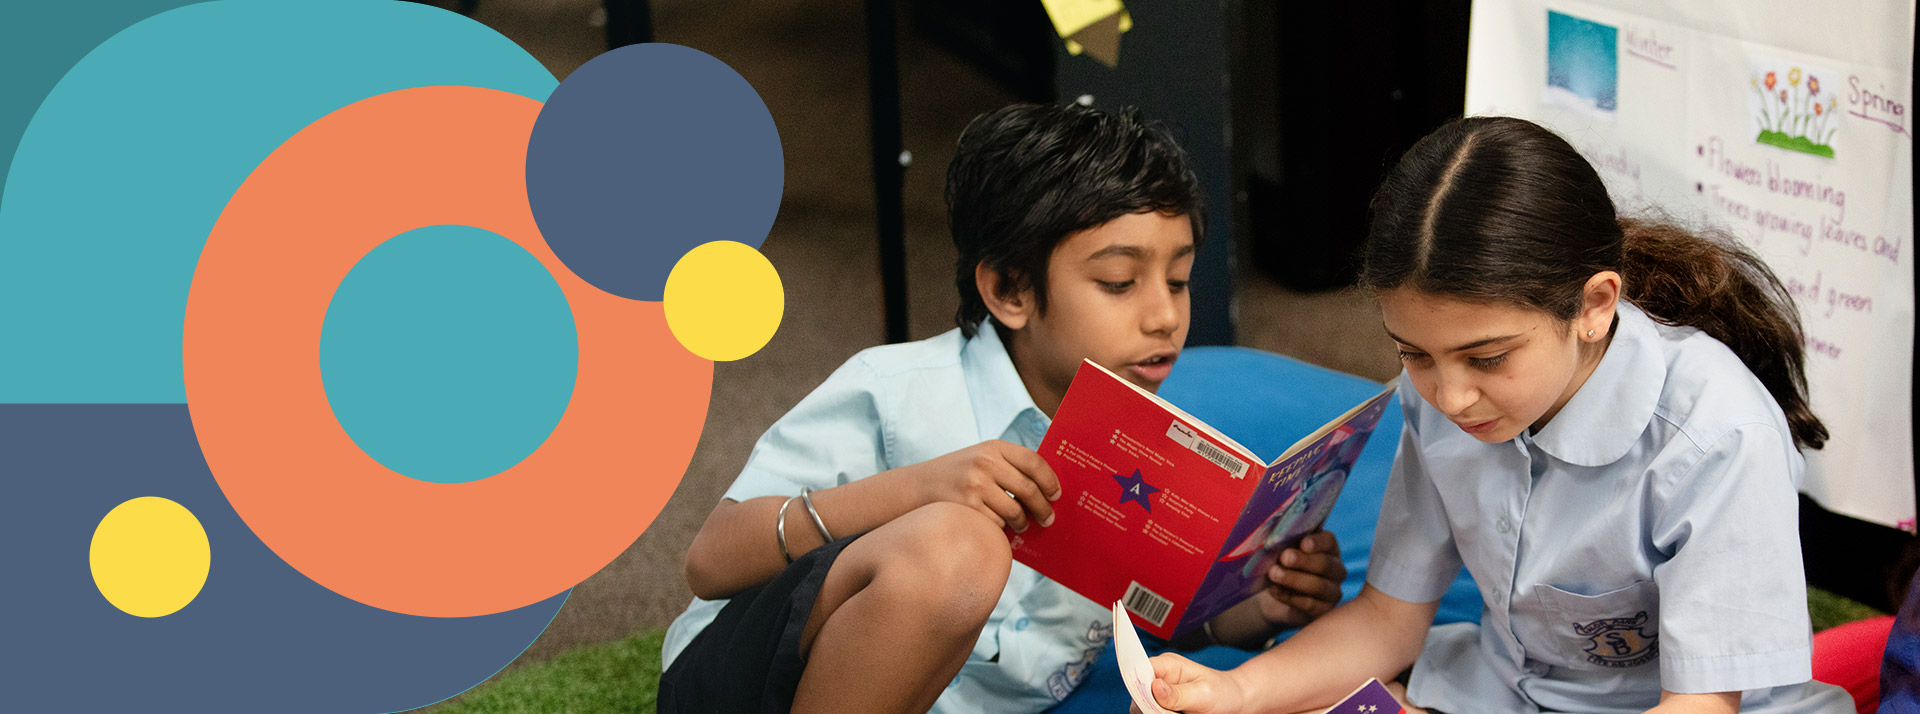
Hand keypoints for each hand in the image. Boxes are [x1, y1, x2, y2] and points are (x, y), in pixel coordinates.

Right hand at [908, 440, 1060, 532]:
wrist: (917, 486)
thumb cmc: (958, 475)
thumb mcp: (981, 458)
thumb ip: (1010, 467)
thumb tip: (1048, 490)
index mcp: (994, 447)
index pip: (1034, 461)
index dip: (1050, 480)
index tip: (1056, 494)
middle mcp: (985, 463)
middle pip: (1029, 489)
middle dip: (1043, 508)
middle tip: (1048, 519)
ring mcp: (974, 485)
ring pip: (1014, 511)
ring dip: (1022, 523)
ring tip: (1021, 525)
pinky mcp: (966, 507)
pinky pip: (996, 524)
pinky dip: (1000, 529)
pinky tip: (997, 526)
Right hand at [1132, 652, 1246, 713]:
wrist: (1235, 703)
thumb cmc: (1223, 692)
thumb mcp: (1203, 693)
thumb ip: (1178, 693)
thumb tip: (1154, 687)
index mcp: (1168, 665)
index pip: (1139, 669)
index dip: (1139, 685)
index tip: (1151, 702)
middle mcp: (1160, 678)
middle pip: (1138, 694)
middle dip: (1150, 708)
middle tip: (1173, 712)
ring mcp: (1159, 695)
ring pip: (1142, 709)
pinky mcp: (1162, 708)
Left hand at [1254, 530, 1345, 627]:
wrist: (1272, 593)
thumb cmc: (1278, 563)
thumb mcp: (1278, 548)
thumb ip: (1280, 538)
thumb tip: (1275, 532)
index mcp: (1327, 548)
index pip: (1328, 541)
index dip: (1317, 542)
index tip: (1302, 543)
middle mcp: (1335, 568)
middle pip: (1325, 564)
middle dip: (1303, 561)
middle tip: (1284, 558)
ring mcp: (1333, 591)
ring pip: (1319, 585)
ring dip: (1294, 579)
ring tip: (1274, 574)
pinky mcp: (1323, 610)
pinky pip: (1311, 605)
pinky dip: (1290, 597)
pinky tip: (1274, 590)